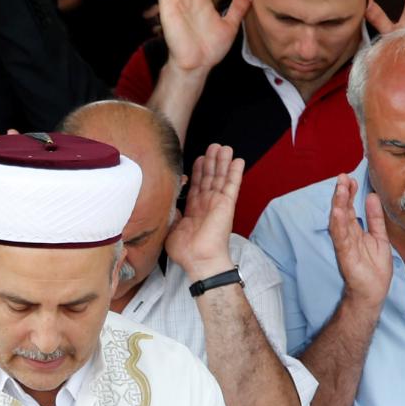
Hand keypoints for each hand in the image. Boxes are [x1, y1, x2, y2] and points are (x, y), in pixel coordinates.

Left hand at [165, 143, 241, 279]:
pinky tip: (238, 160)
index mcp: (194, 210)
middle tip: (213, 146)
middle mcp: (206, 204)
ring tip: (224, 147)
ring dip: (223, 162)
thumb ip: (169, 213)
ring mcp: (217, 203)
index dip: (197, 171)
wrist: (198, 259)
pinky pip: (232, 185)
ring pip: (220, 177)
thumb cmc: (185, 251)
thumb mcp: (169, 228)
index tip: (198, 158)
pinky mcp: (227, 204)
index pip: (196, 186)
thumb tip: (166, 203)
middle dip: (211, 161)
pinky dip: (235, 173)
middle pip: (209, 178)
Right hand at [328, 174, 392, 308]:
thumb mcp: (380, 237)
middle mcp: (348, 236)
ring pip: (339, 221)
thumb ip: (375, 218)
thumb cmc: (375, 269)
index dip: (350, 193)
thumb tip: (372, 196)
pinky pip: (341, 237)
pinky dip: (338, 224)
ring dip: (339, 204)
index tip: (351, 179)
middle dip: (342, 194)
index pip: (350, 208)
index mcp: (355, 231)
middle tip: (343, 177)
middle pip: (343, 211)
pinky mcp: (345, 255)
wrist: (373, 293)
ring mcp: (345, 245)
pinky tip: (338, 212)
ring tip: (340, 189)